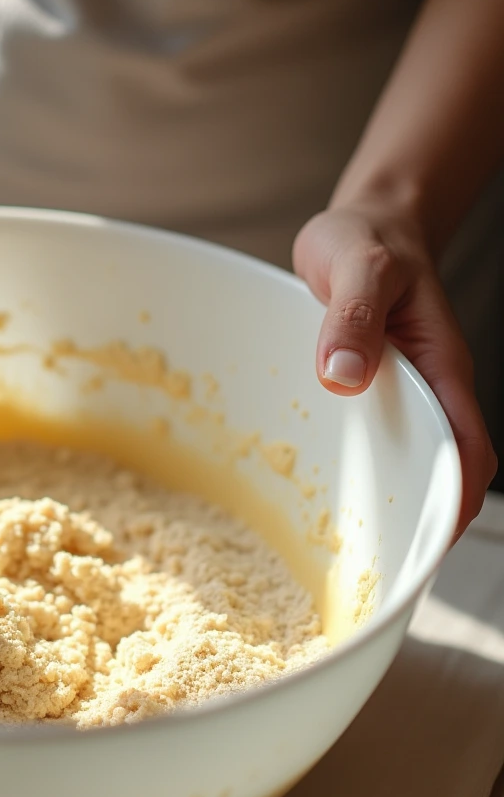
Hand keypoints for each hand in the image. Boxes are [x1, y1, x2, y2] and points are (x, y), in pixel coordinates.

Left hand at [293, 203, 496, 538]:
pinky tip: (330, 486)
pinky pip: (379, 438)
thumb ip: (351, 317)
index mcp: (439, 368)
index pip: (466, 453)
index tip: (425, 549)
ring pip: (410, 459)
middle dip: (423, 523)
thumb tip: (343, 377)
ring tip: (351, 548)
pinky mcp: (375, 390)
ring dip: (392, 499)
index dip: (454, 505)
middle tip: (378, 570)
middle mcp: (428, 389)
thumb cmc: (365, 242)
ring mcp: (403, 393)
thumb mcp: (356, 268)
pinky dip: (366, 468)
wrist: (364, 226)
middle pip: (443, 471)